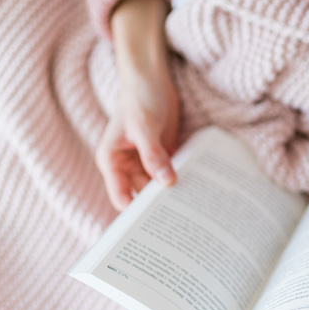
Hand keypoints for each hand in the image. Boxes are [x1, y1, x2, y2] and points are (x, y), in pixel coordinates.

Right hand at [95, 0, 179, 210]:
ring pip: (157, 189)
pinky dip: (181, 183)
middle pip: (140, 197)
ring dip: (171, 197)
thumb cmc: (140, 99)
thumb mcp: (145, 126)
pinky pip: (170, 177)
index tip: (152, 229)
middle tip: (178, 228)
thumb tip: (166, 183)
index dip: (134, 214)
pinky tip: (197, 194)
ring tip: (192, 215)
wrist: (152, 80)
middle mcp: (126, 166)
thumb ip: (154, 155)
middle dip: (156, 209)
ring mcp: (144, 163)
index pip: (120, 197)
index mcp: (111, 161)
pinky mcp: (161, 158)